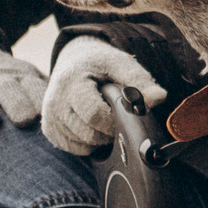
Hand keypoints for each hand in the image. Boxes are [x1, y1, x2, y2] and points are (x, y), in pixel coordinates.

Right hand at [0, 40, 45, 138]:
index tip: (52, 115)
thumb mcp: (27, 79)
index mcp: (22, 78)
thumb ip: (47, 98)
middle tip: (25, 119)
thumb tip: (84, 131)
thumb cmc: (6, 81)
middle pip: (9, 89)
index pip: (35, 86)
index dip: (42, 99)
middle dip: (17, 102)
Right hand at [41, 36, 166, 154]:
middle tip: (115, 118)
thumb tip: (160, 97)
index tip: (121, 113)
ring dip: (98, 138)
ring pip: (80, 144)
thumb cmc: (99, 62)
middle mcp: (54, 100)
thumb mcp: (120, 63)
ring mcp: (49, 116)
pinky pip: (72, 148)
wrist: (73, 59)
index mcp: (71, 82)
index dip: (113, 120)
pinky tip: (92, 127)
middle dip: (107, 131)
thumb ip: (139, 80)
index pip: (93, 114)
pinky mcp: (48, 128)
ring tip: (103, 119)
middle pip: (87, 134)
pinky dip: (87, 143)